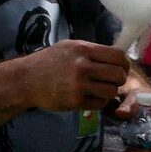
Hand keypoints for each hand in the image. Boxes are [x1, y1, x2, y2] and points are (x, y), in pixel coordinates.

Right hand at [16, 39, 131, 113]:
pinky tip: (89, 97)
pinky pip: (100, 103)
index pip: (117, 56)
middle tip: (112, 80)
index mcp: (82, 49)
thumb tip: (116, 58)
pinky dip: (98, 101)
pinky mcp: (76, 101)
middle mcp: (83, 66)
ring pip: (112, 90)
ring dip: (109, 91)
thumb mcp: (69, 48)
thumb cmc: (48, 62)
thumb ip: (91, 52)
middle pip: (118, 74)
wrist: (26, 79)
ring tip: (99, 89)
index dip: (124, 64)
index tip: (122, 68)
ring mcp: (79, 85)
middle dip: (119, 79)